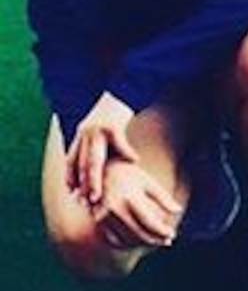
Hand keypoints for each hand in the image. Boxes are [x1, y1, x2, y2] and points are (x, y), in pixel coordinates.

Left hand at [66, 92, 139, 208]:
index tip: (73, 195)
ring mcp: (98, 129)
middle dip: (83, 185)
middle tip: (86, 201)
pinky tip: (134, 161)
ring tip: (99, 194)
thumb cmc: (114, 112)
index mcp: (80, 135)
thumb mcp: (100, 129)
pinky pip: (120, 143)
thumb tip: (102, 165)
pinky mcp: (113, 124)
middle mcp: (85, 133)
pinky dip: (127, 153)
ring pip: (94, 159)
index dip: (71, 179)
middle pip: (81, 164)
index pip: (70, 162)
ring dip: (95, 179)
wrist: (122, 88)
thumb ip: (97, 146)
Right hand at [95, 156, 184, 251]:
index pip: (149, 221)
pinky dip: (126, 243)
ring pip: (125, 239)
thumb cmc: (128, 174)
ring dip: (141, 244)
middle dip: (154, 240)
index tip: (172, 235)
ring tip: (156, 241)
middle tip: (167, 241)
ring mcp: (103, 217)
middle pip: (137, 233)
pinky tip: (138, 241)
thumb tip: (178, 210)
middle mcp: (115, 209)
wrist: (99, 170)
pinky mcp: (97, 221)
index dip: (161, 231)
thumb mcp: (147, 181)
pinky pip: (113, 239)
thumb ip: (162, 197)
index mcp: (129, 198)